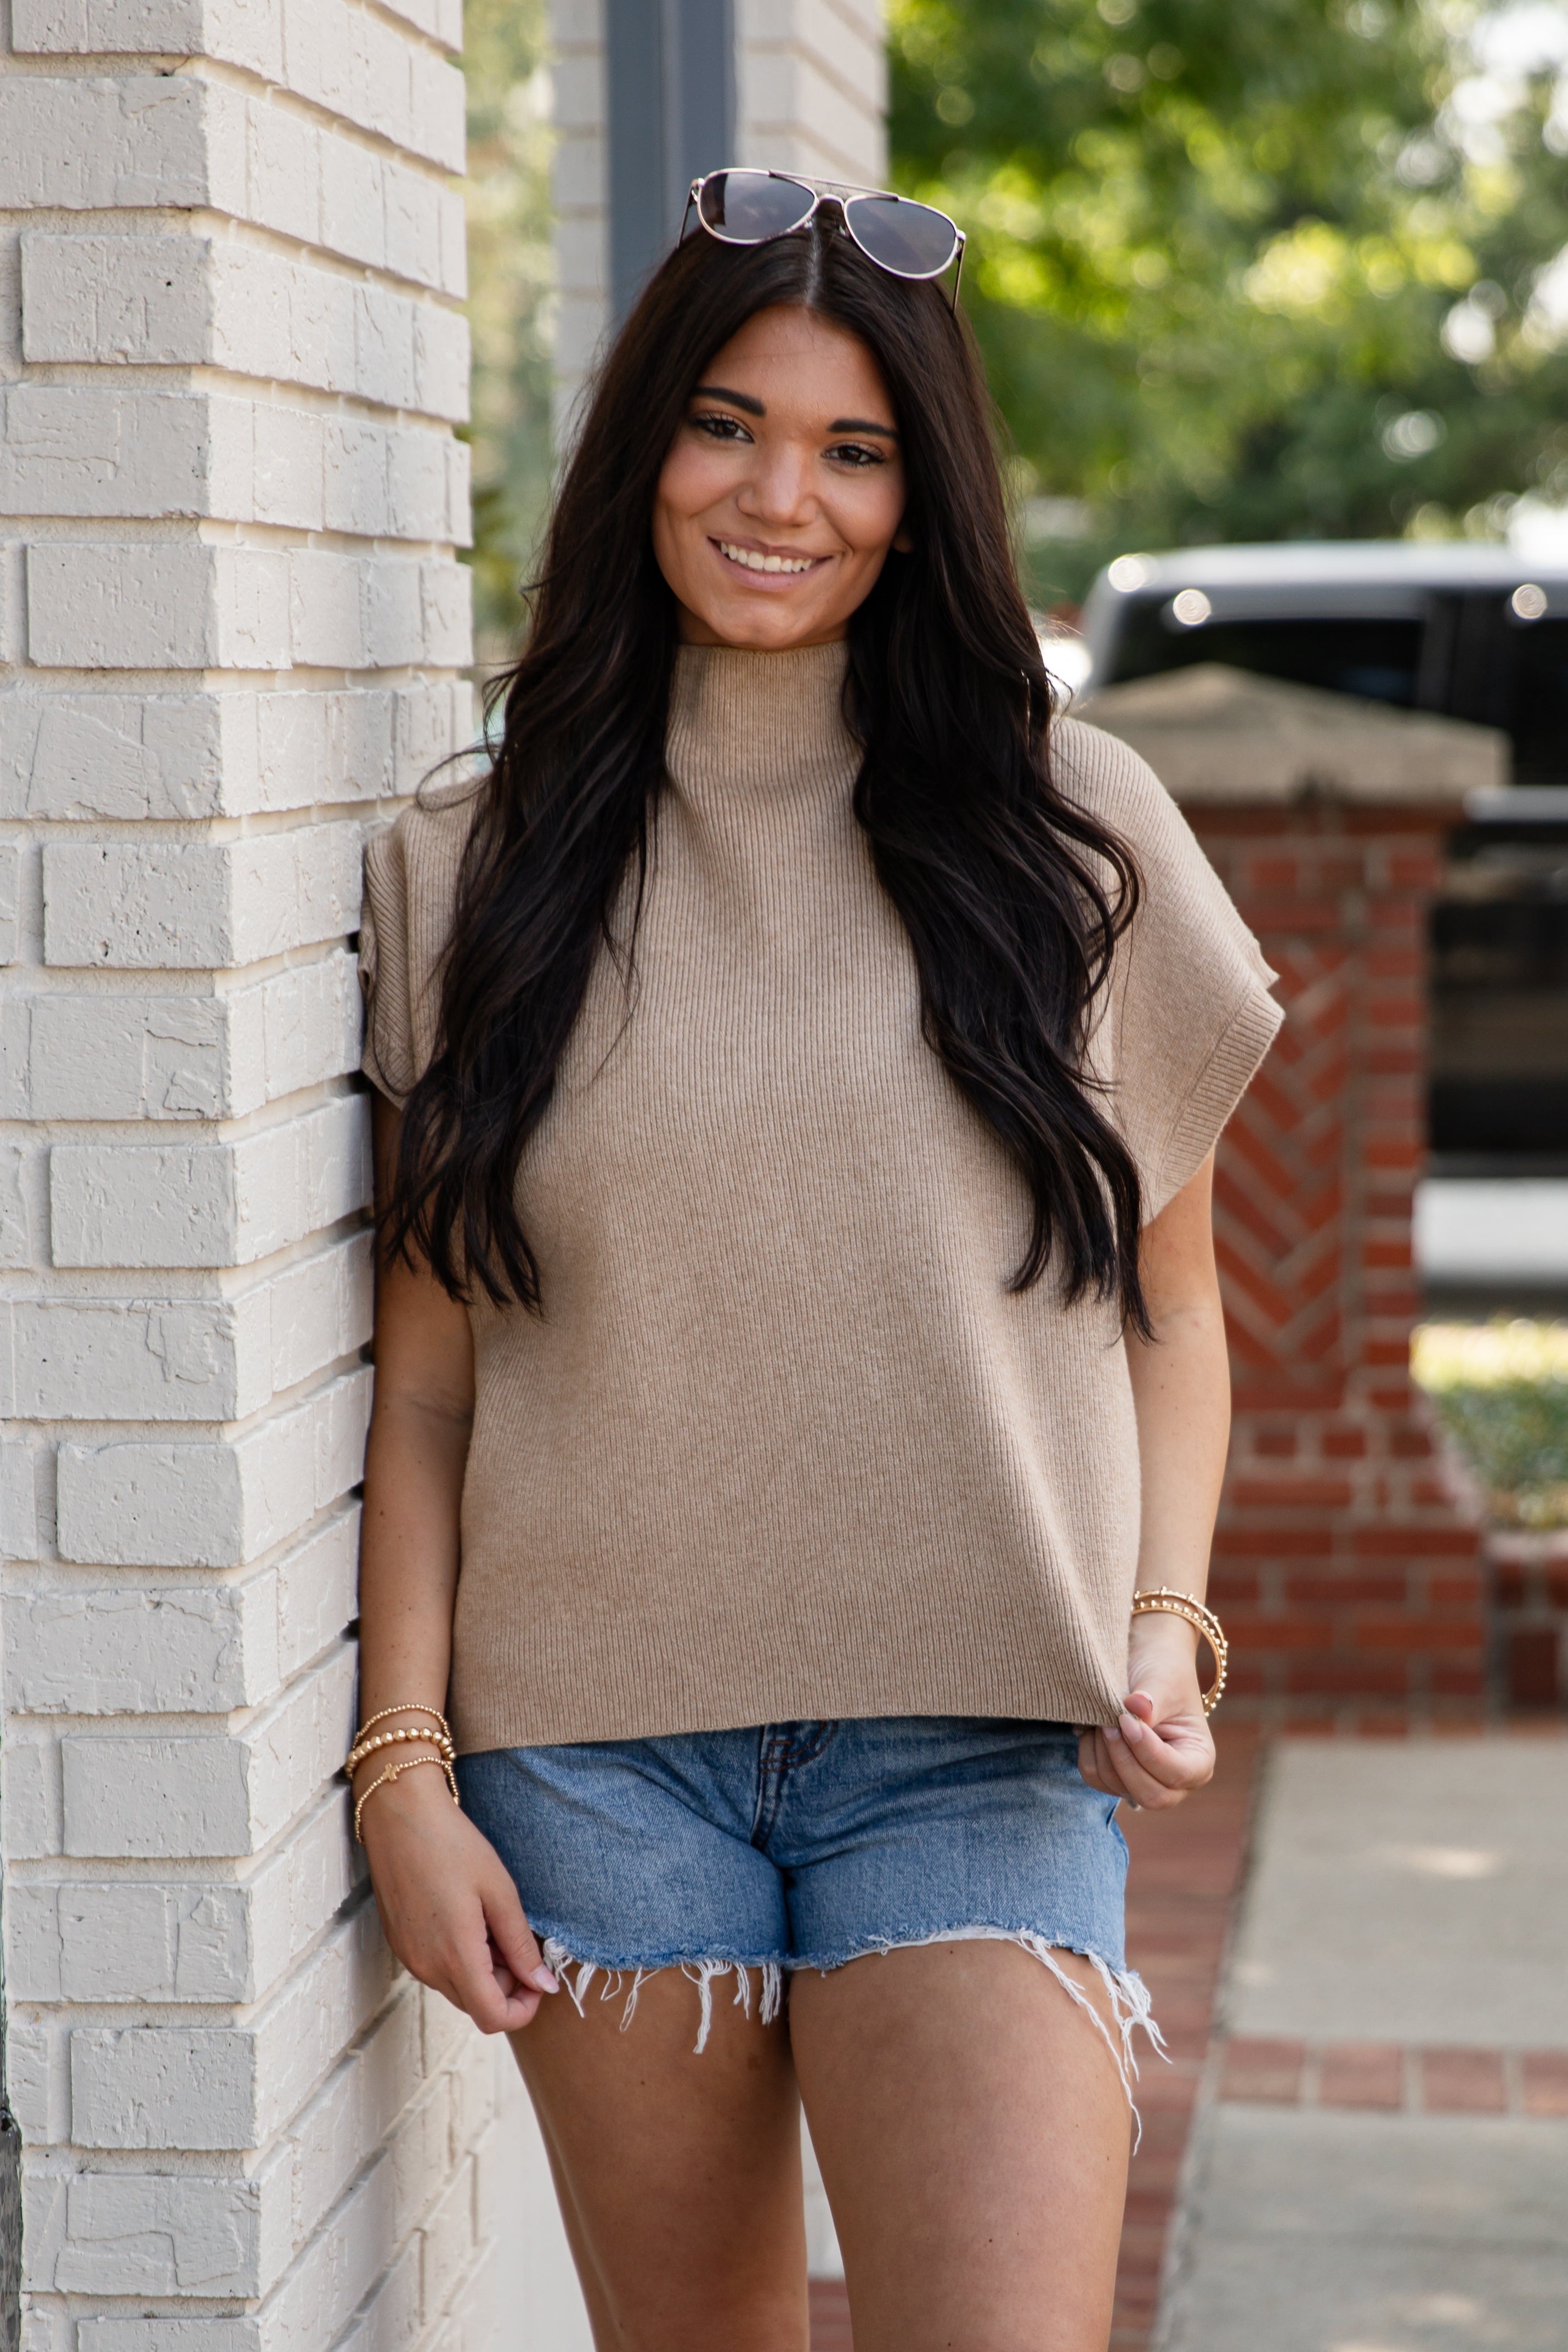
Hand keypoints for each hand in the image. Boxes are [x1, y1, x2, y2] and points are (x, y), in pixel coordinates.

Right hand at [356, 1758, 558, 2030]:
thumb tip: (543, 1985)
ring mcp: (410, 1958)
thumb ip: (521, 1945)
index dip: (524, 2009)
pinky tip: (469, 1918)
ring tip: (493, 1921)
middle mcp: (427, 1967)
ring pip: (457, 1987)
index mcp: (455, 1956)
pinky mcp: (401, 1944)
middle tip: (519, 1939)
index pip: (493, 2018)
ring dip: (484, 1970)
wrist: (399, 1813)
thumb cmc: (452, 1844)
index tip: (539, 1979)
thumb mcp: (499, 1891)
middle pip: (476, 2004)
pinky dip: (460, 1957)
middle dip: (506, 1985)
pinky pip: (437, 1968)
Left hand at [1077, 1611, 1215, 1811]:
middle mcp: (1176, 1782)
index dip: (1146, 1751)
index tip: (1125, 1717)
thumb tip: (1136, 1707)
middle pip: (1148, 1795)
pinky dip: (1089, 1752)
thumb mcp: (1163, 1681)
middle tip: (1109, 1721)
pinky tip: (1096, 1727)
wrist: (1145, 1661)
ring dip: (1102, 1750)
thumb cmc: (1163, 1672)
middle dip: (1122, 1757)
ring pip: (1115, 1786)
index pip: (1175, 1774)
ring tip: (1105, 1717)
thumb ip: (1151, 1699)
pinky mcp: (1117, 1778)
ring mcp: (1145, 1783)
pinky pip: (1094, 1777)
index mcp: (1199, 1760)